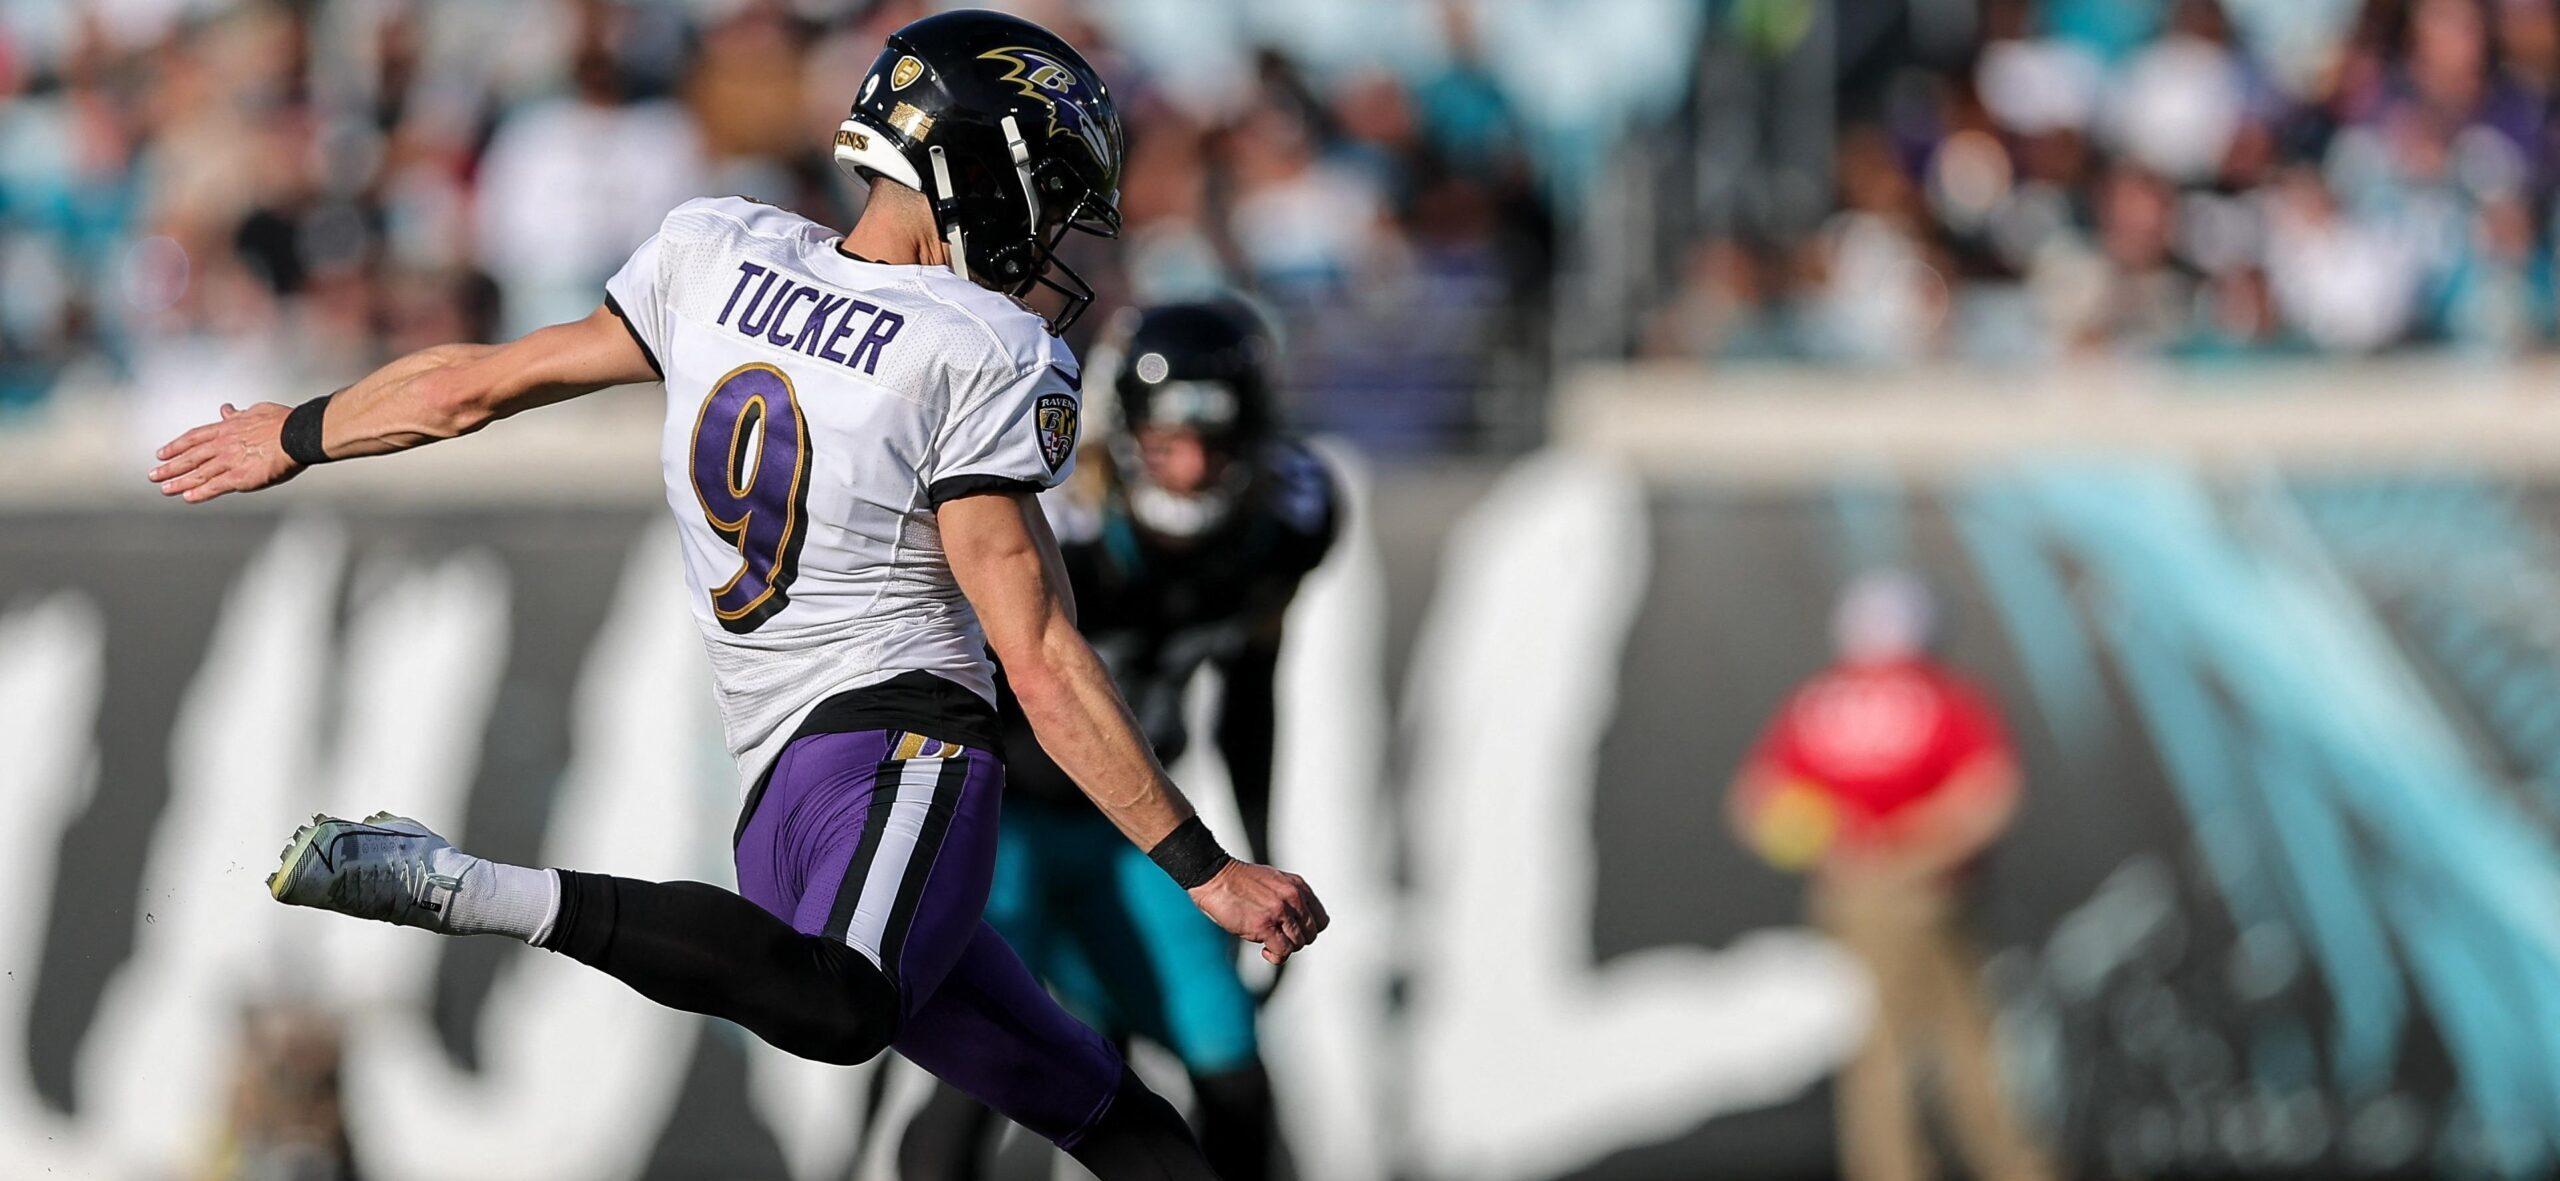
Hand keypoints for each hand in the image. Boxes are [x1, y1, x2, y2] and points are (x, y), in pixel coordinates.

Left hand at [149, 403, 301, 502]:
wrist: (297, 434)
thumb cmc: (282, 422)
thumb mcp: (256, 411)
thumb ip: (238, 414)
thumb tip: (226, 409)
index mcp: (226, 428)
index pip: (194, 437)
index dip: (176, 446)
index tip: (161, 453)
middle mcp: (222, 445)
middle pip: (190, 457)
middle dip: (169, 467)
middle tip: (152, 475)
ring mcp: (229, 461)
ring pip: (198, 473)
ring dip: (179, 482)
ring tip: (164, 489)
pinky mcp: (240, 477)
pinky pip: (215, 486)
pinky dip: (200, 493)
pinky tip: (187, 498)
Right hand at [1188, 860, 1328, 963]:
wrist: (1215, 877)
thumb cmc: (1240, 881)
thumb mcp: (1275, 881)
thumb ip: (1290, 897)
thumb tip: (1298, 923)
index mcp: (1298, 887)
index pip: (1321, 920)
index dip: (1308, 931)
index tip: (1291, 932)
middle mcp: (1293, 898)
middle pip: (1311, 934)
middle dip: (1295, 941)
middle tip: (1278, 938)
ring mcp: (1279, 911)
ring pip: (1298, 944)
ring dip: (1284, 948)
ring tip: (1268, 944)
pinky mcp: (1263, 925)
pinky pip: (1283, 951)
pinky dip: (1275, 956)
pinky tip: (1264, 949)